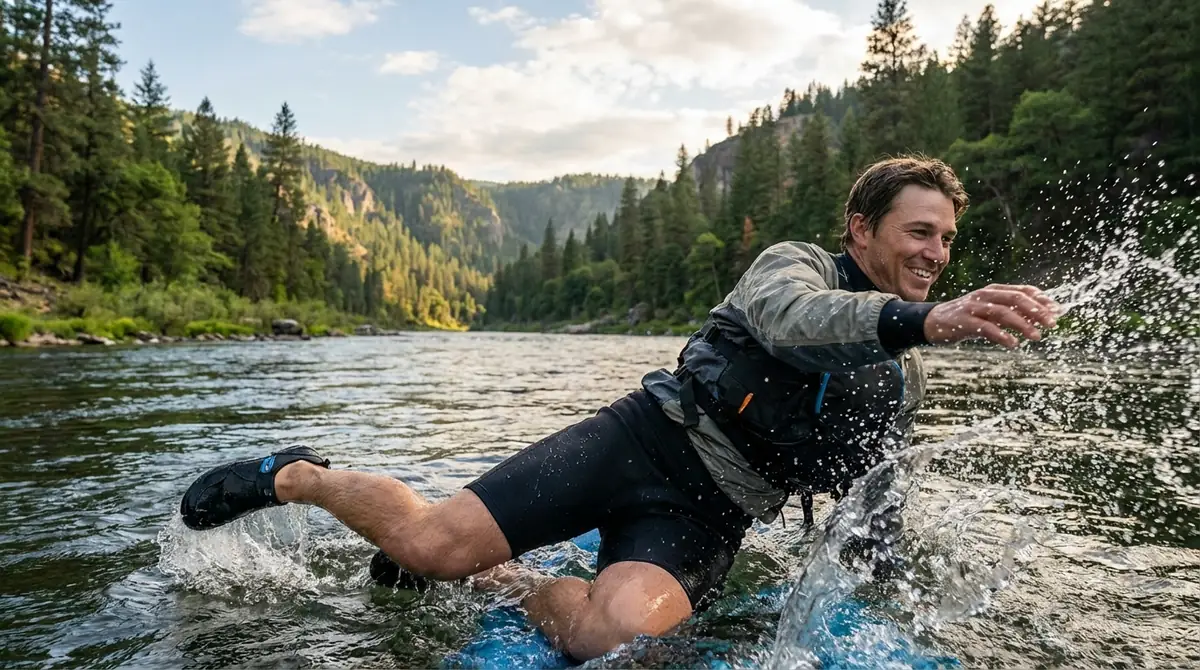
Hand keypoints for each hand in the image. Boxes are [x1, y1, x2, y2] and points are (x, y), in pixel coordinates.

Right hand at [925, 284, 1061, 347]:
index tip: (1058, 311)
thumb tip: (1040, 322)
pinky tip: (1013, 344)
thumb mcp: (991, 314)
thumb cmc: (967, 318)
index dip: (1042, 300)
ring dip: (1022, 324)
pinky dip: (1001, 335)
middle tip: (1052, 324)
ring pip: (1002, 312)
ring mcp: (973, 307)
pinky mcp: (962, 321)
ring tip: (1036, 337)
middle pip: (1015, 298)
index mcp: (994, 290)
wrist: (933, 322)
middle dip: (1036, 311)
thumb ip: (1012, 315)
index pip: (1023, 291)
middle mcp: (985, 295)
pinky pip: (985, 327)